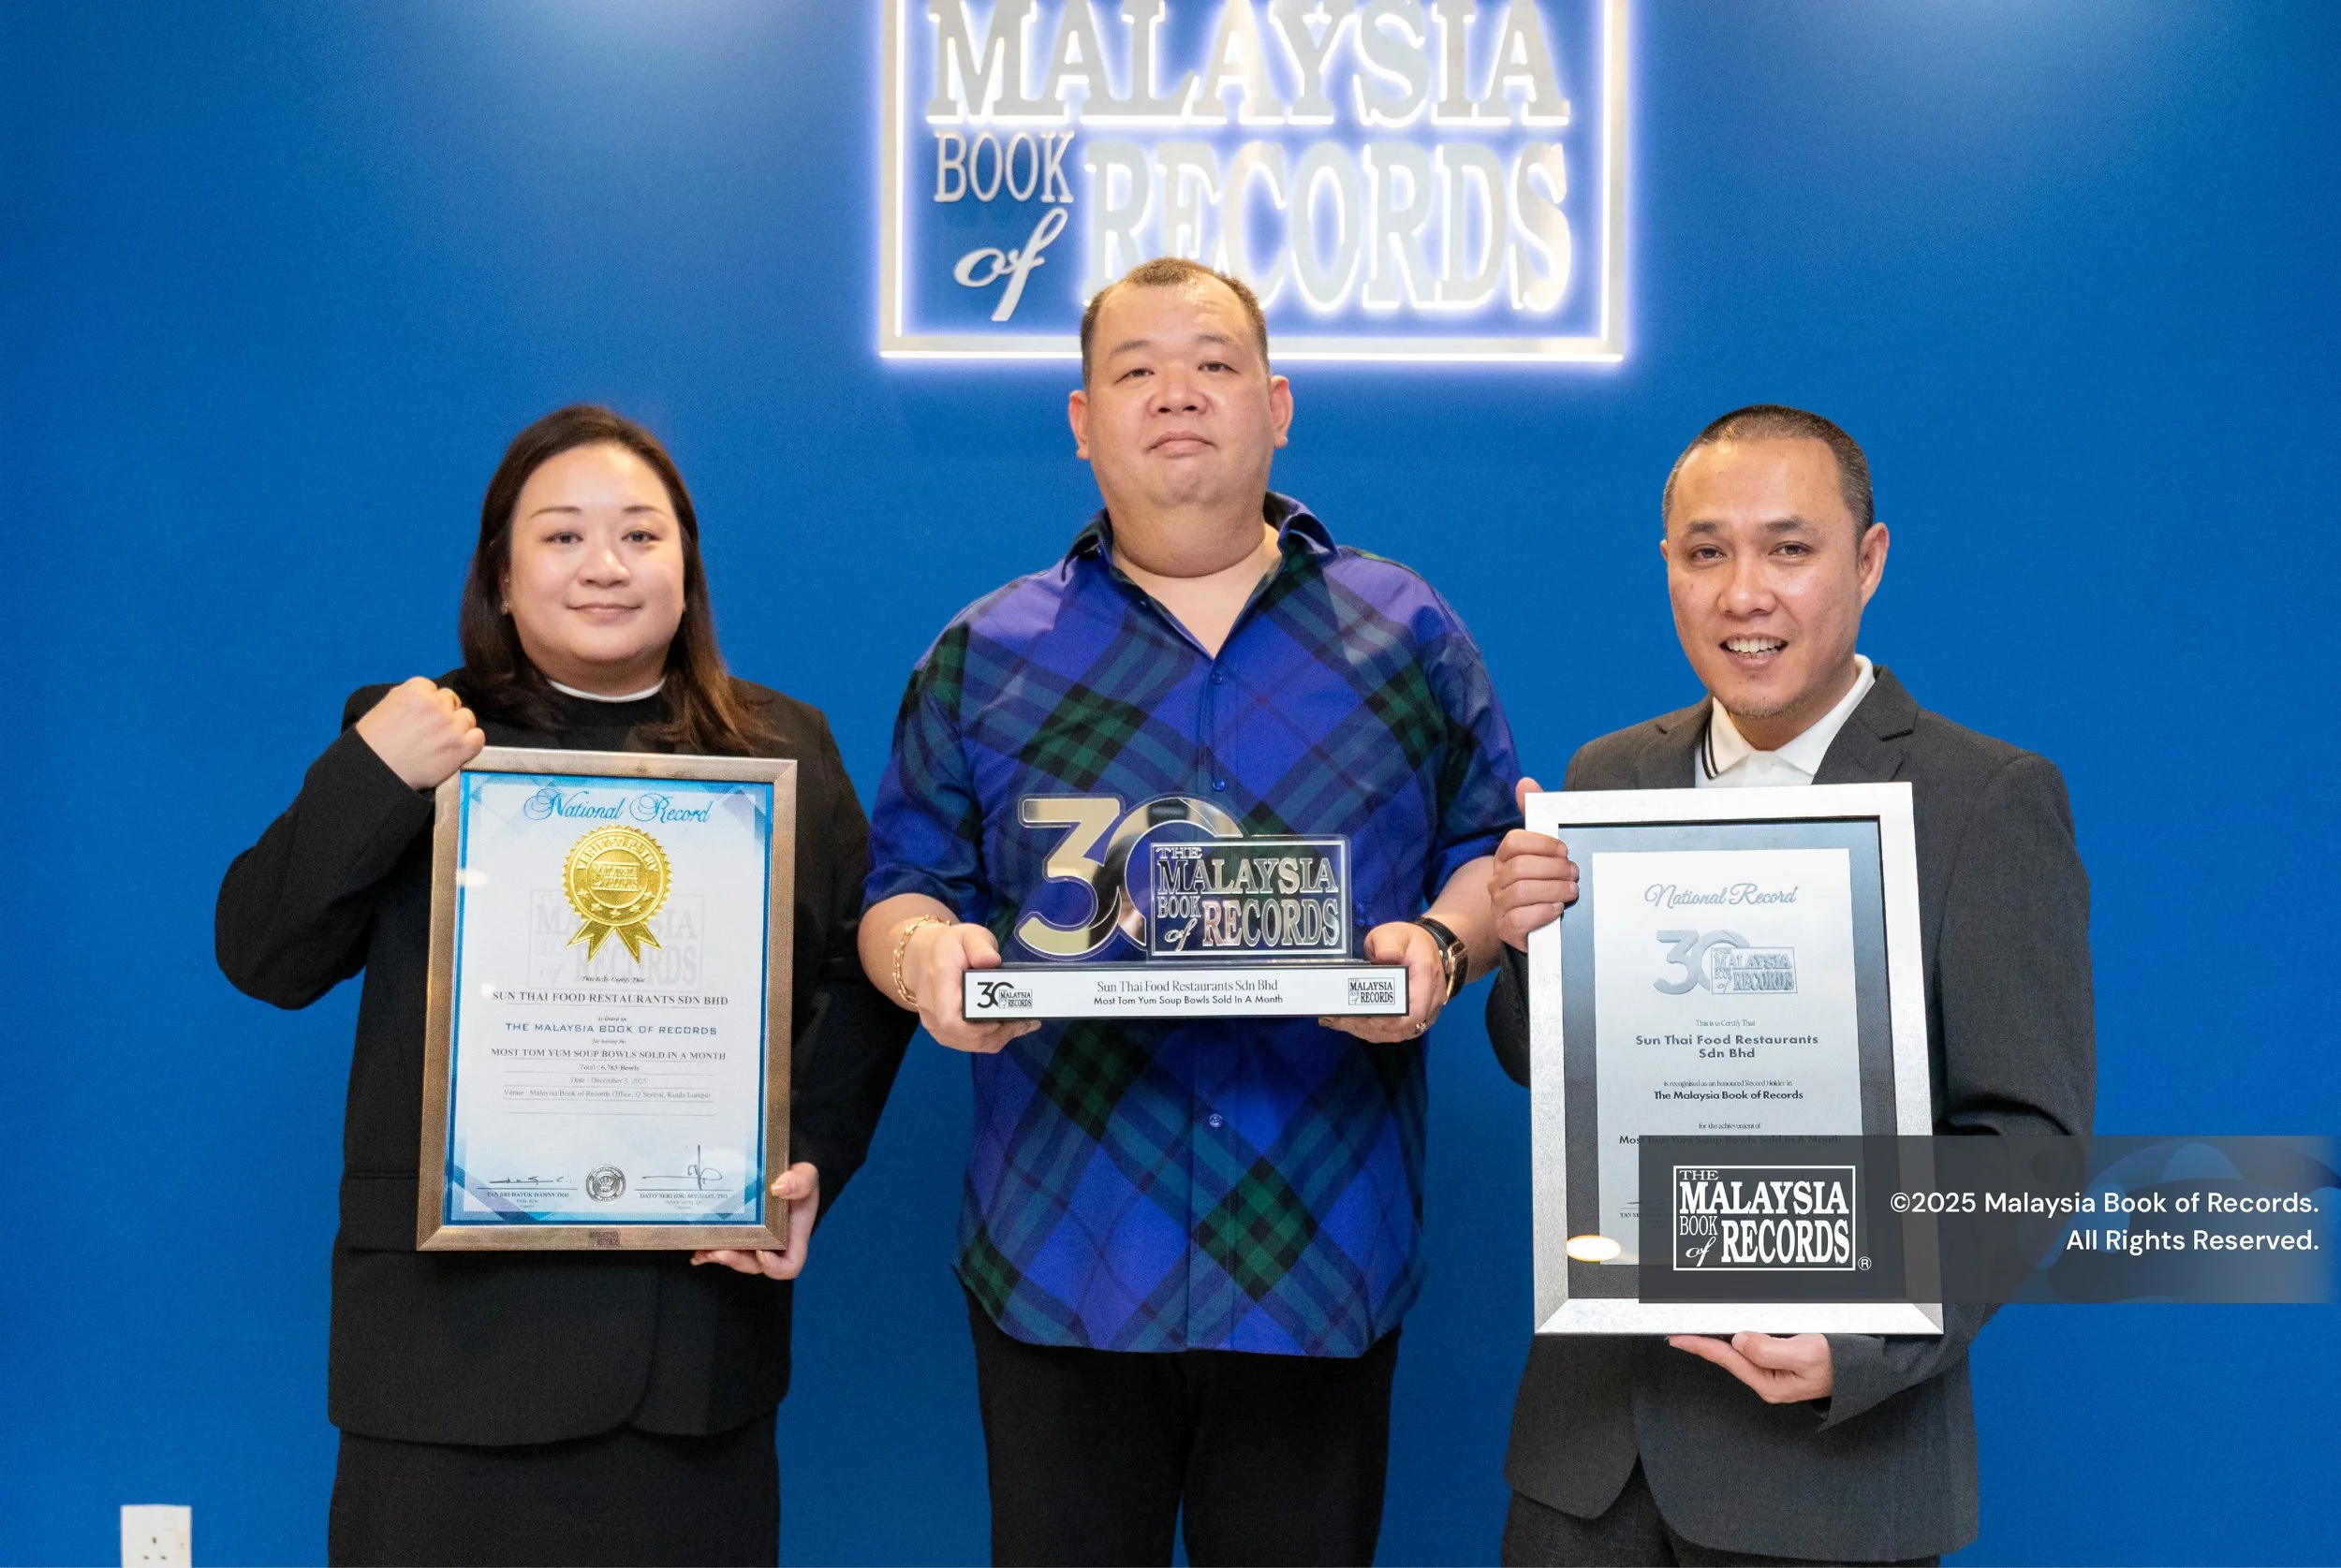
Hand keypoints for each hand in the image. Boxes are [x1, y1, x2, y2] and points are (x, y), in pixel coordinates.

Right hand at [354, 676, 485, 789]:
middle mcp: (434, 704)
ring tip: (442, 741)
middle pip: (451, 701)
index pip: (432, 688)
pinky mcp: (461, 746)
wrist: (376, 772)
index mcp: (414, 691)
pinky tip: (458, 748)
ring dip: (457, 727)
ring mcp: (450, 725)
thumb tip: (426, 697)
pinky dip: (471, 742)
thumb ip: (410, 697)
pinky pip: (478, 736)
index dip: (429, 703)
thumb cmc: (374, 745)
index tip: (423, 715)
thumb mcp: (386, 707)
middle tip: (431, 730)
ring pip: (466, 717)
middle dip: (443, 713)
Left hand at [692, 1162, 820, 1280]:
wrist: (781, 1171)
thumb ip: (801, 1182)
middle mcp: (771, 1246)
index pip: (788, 1266)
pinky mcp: (735, 1233)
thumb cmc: (798, 1180)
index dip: (775, 1267)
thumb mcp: (807, 1176)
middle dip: (736, 1261)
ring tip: (703, 1250)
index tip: (762, 1253)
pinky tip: (695, 1246)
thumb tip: (779, 1187)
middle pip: (755, 1265)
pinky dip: (708, 1249)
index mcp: (792, 1238)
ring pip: (735, 1258)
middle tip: (719, 1251)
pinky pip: (722, 1247)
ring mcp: (751, 1241)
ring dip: (718, 1256)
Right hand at [903, 918, 1041, 1054]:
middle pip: (964, 1036)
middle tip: (1026, 1020)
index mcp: (939, 983)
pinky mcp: (943, 1033)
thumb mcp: (968, 935)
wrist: (924, 958)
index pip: (950, 1018)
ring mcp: (935, 1025)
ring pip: (969, 1044)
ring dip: (999, 1037)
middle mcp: (932, 1009)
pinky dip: (991, 1039)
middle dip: (998, 1033)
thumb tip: (992, 961)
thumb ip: (980, 946)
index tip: (1003, 1019)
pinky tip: (1009, 1027)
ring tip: (1024, 1023)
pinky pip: (968, 1044)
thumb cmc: (951, 946)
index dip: (977, 1027)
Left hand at [1320, 920, 1447, 1041]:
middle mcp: (1429, 1003)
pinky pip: (1391, 1032)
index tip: (1356, 1011)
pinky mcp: (1411, 1022)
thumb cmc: (1407, 941)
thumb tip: (1384, 956)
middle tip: (1337, 1016)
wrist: (1424, 949)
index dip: (1385, 1017)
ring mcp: (1422, 1016)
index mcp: (1427, 979)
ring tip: (1336, 1020)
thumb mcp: (1395, 933)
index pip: (1413, 1011)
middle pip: (1400, 1028)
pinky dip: (1367, 1030)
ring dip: (1364, 1030)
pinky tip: (1346, 1023)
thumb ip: (1389, 943)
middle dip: (1367, 1025)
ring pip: (1394, 1034)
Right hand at [1490, 776, 1578, 951]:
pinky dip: (1543, 912)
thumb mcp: (1544, 852)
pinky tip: (1557, 910)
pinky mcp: (1506, 929)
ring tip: (1572, 892)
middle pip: (1520, 867)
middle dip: (1553, 870)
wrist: (1541, 928)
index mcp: (1505, 858)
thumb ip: (1536, 817)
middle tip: (1574, 874)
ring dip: (1554, 890)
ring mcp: (1499, 906)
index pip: (1514, 842)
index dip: (1541, 844)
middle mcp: (1497, 880)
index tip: (1564, 850)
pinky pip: (1519, 918)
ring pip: (1521, 891)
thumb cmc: (1544, 885)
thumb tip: (1526, 782)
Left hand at [1668, 1332, 1834, 1403]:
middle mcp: (1767, 1380)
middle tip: (1678, 1330)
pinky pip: (1750, 1347)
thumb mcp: (1805, 1354)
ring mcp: (1773, 1372)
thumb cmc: (1837, 1364)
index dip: (1701, 1346)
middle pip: (1727, 1356)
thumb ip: (1769, 1349)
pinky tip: (1726, 1329)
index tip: (1678, 1337)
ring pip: (1737, 1351)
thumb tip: (1739, 1341)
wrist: (1861, 1369)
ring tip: (1695, 1328)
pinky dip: (1734, 1336)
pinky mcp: (1779, 1361)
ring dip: (1716, 1338)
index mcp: (1769, 1384)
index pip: (1727, 1359)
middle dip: (1703, 1342)